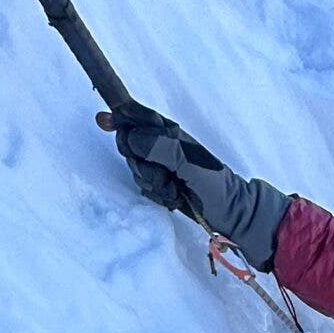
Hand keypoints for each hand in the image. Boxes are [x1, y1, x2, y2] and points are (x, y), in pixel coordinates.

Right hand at [98, 105, 290, 271]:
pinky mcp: (162, 185)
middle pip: (129, 144)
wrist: (231, 215)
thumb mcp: (189, 161)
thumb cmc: (216, 186)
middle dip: (141, 162)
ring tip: (175, 189)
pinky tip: (174, 198)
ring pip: (136, 167)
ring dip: (153, 182)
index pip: (136, 116)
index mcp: (170, 132)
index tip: (102, 120)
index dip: (119, 117)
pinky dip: (157, 194)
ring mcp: (162, 166)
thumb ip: (161, 147)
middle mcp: (163, 146)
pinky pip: (144, 186)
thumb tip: (131, 136)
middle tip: (162, 174)